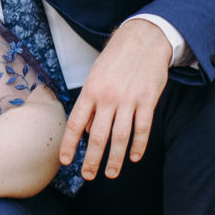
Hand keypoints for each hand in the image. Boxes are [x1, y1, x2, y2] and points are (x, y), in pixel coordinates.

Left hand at [60, 18, 172, 181]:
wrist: (144, 38)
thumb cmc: (116, 58)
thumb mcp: (95, 76)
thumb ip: (90, 103)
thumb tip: (87, 131)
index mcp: (91, 90)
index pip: (76, 124)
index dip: (70, 145)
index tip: (66, 161)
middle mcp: (108, 97)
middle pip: (98, 136)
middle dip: (92, 160)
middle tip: (88, 175)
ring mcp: (129, 99)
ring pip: (120, 137)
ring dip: (115, 159)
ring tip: (110, 174)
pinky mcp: (148, 100)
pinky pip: (142, 129)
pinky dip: (138, 146)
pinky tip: (134, 158)